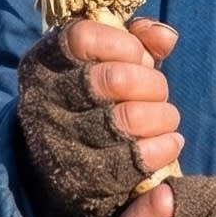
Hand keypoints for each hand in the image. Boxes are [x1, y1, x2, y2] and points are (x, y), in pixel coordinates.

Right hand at [17, 17, 181, 216]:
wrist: (58, 160)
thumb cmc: (93, 96)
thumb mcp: (106, 60)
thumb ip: (136, 39)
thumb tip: (167, 37)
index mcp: (46, 61)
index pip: (83, 38)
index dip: (124, 44)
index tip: (140, 57)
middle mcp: (46, 100)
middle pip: (114, 79)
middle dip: (152, 83)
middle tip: (159, 92)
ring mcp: (60, 141)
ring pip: (128, 119)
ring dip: (162, 116)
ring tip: (167, 118)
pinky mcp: (80, 179)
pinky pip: (133, 161)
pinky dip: (163, 148)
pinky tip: (170, 142)